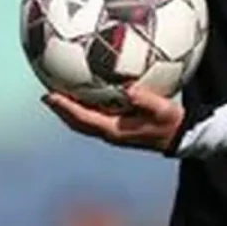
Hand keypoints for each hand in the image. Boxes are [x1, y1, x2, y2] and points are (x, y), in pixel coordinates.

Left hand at [42, 84, 183, 152]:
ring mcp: (113, 132)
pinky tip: (85, 93)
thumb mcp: (163, 109)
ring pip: (83, 123)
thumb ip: (146, 100)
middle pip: (77, 123)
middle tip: (46, 95)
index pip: (83, 118)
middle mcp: (109, 133)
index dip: (65, 108)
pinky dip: (83, 108)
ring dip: (69, 110)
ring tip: (58, 95)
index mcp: (114, 130)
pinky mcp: (118, 128)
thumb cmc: (172, 122)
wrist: (180, 136)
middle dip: (61, 110)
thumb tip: (128, 89)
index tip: (50, 96)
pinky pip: (94, 118)